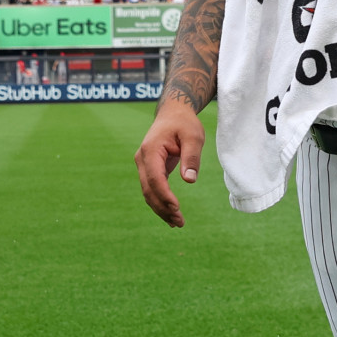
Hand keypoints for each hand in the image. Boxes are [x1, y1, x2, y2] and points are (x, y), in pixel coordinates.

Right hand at [135, 101, 207, 227]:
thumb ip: (191, 157)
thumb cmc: (184, 123)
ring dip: (161, 209)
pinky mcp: (149, 168)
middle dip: (162, 208)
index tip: (177, 208)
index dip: (164, 195)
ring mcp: (143, 164)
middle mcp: (142, 159)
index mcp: (151, 150)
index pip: (155, 178)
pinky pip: (152, 188)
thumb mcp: (194, 136)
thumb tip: (189, 181)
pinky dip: (160, 202)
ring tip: (177, 223)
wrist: (173, 113)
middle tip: (179, 222)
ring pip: (148, 192)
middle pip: (148, 189)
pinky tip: (171, 215)